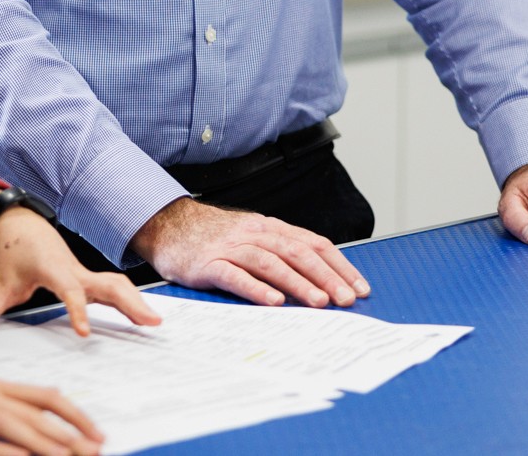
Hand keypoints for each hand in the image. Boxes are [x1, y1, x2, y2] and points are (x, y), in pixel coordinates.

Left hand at [0, 204, 163, 336]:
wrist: (22, 225)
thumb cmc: (13, 253)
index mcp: (53, 270)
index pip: (69, 291)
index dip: (77, 310)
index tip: (84, 333)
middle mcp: (74, 270)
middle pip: (107, 285)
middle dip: (128, 303)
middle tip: (149, 323)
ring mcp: (84, 272)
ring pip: (115, 284)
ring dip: (135, 302)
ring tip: (155, 324)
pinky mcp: (88, 277)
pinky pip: (113, 287)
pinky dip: (130, 299)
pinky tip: (144, 317)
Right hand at [128, 198, 368, 307]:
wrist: (167, 224)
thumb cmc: (214, 237)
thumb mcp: (252, 237)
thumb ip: (281, 252)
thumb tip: (321, 280)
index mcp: (270, 228)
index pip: (313, 243)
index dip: (339, 265)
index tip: (360, 288)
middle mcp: (255, 234)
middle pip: (297, 252)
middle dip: (326, 276)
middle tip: (347, 299)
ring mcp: (231, 247)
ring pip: (271, 262)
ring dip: (298, 282)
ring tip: (319, 302)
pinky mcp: (208, 263)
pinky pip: (234, 275)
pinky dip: (255, 288)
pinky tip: (272, 301)